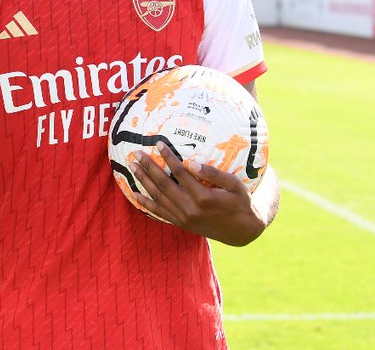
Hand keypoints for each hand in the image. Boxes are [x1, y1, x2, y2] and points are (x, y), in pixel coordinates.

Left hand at [129, 141, 266, 245]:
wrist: (242, 231)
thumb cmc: (240, 201)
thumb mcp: (235, 185)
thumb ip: (213, 173)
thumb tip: (191, 163)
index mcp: (203, 197)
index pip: (179, 172)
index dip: (167, 157)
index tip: (158, 143)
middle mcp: (190, 208)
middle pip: (163, 184)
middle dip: (148, 167)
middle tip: (136, 153)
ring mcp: (183, 218)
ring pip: (158, 197)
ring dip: (143, 181)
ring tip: (133, 166)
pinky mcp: (181, 224)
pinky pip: (159, 213)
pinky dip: (146, 203)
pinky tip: (134, 194)